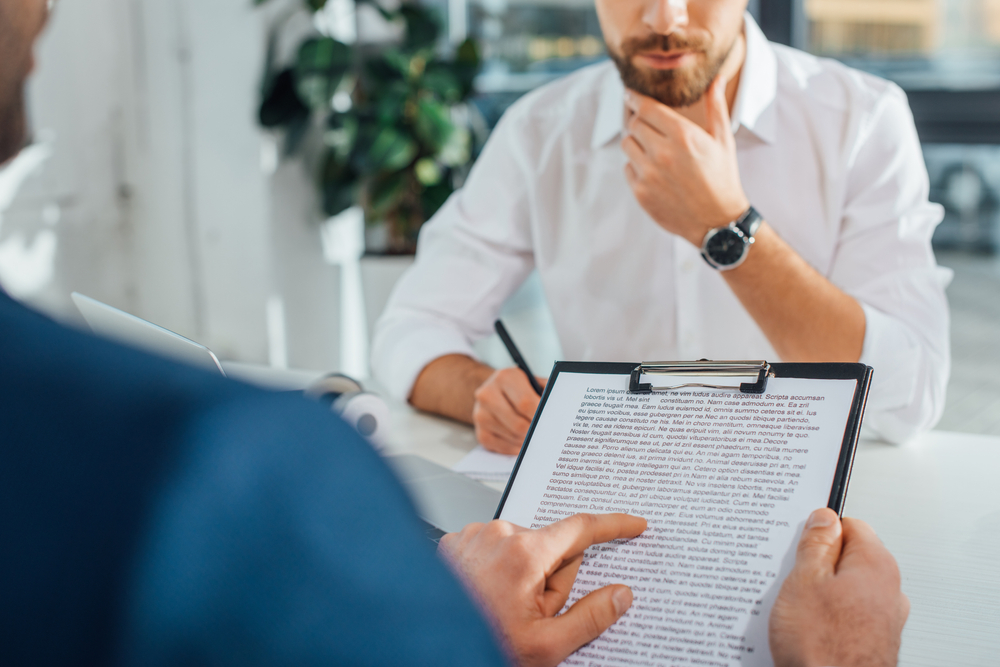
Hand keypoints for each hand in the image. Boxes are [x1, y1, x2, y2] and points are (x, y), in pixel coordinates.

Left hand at [439, 513, 646, 666]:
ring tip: (501, 608)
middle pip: (551, 547)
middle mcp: (498, 534)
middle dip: (551, 578)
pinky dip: (497, 569)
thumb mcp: (546, 645)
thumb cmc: (481, 644)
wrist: (426, 647)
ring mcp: (474, 535)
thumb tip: (621, 595)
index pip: (582, 529)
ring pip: (522, 548)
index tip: (634, 525)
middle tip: (532, 614)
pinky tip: (485, 596)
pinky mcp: (456, 541)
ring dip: (522, 575)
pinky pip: (494, 548)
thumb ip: (590, 617)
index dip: (614, 526)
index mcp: (525, 553)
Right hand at [472, 367, 545, 454]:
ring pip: (512, 437)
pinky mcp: (480, 432)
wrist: (494, 391)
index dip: (541, 416)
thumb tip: (563, 413)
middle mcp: (487, 394)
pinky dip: (517, 448)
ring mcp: (480, 415)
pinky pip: (502, 448)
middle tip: (548, 436)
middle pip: (517, 424)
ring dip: (527, 442)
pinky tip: (524, 443)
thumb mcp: (534, 382)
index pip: (525, 403)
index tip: (553, 424)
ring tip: (537, 437)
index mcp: (505, 377)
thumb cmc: (521, 388)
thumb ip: (548, 393)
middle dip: (535, 433)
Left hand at [621, 76, 749, 246]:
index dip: (635, 98)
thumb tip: (717, 79)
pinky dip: (636, 166)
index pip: (646, 108)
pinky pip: (628, 168)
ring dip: (636, 143)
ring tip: (653, 149)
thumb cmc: (722, 178)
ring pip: (627, 145)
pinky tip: (654, 171)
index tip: (630, 94)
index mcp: (683, 136)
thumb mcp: (723, 139)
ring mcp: (649, 174)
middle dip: (639, 121)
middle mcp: (663, 153)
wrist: (717, 221)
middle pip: (633, 124)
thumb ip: (716, 106)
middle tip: (648, 125)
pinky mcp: (640, 192)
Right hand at [770, 508, 908, 666]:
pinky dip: (827, 617)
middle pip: (847, 557)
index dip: (819, 531)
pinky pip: (845, 614)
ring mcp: (883, 618)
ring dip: (820, 594)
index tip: (800, 542)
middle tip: (792, 576)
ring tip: (795, 608)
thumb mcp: (805, 581)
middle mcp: (889, 590)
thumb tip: (823, 519)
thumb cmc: (823, 649)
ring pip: (844, 588)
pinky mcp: (872, 641)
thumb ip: (817, 544)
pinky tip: (805, 628)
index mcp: (876, 565)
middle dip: (817, 564)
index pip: (849, 525)